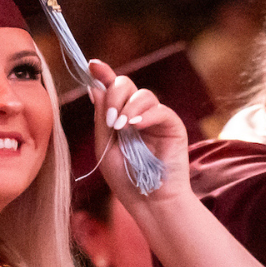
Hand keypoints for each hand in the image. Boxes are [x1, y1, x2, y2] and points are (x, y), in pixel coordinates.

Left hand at [86, 59, 191, 206]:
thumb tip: (95, 86)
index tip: (92, 65)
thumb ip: (101, 117)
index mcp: (120, 117)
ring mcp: (156, 118)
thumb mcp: (105, 146)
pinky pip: (160, 109)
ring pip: (143, 94)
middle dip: (114, 97)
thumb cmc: (126, 179)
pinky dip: (145, 115)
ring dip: (128, 108)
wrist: (149, 201)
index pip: (111, 88)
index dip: (103, 73)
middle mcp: (138, 114)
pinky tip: (135, 126)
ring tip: (121, 128)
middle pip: (126, 84)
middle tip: (110, 121)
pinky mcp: (173, 126)